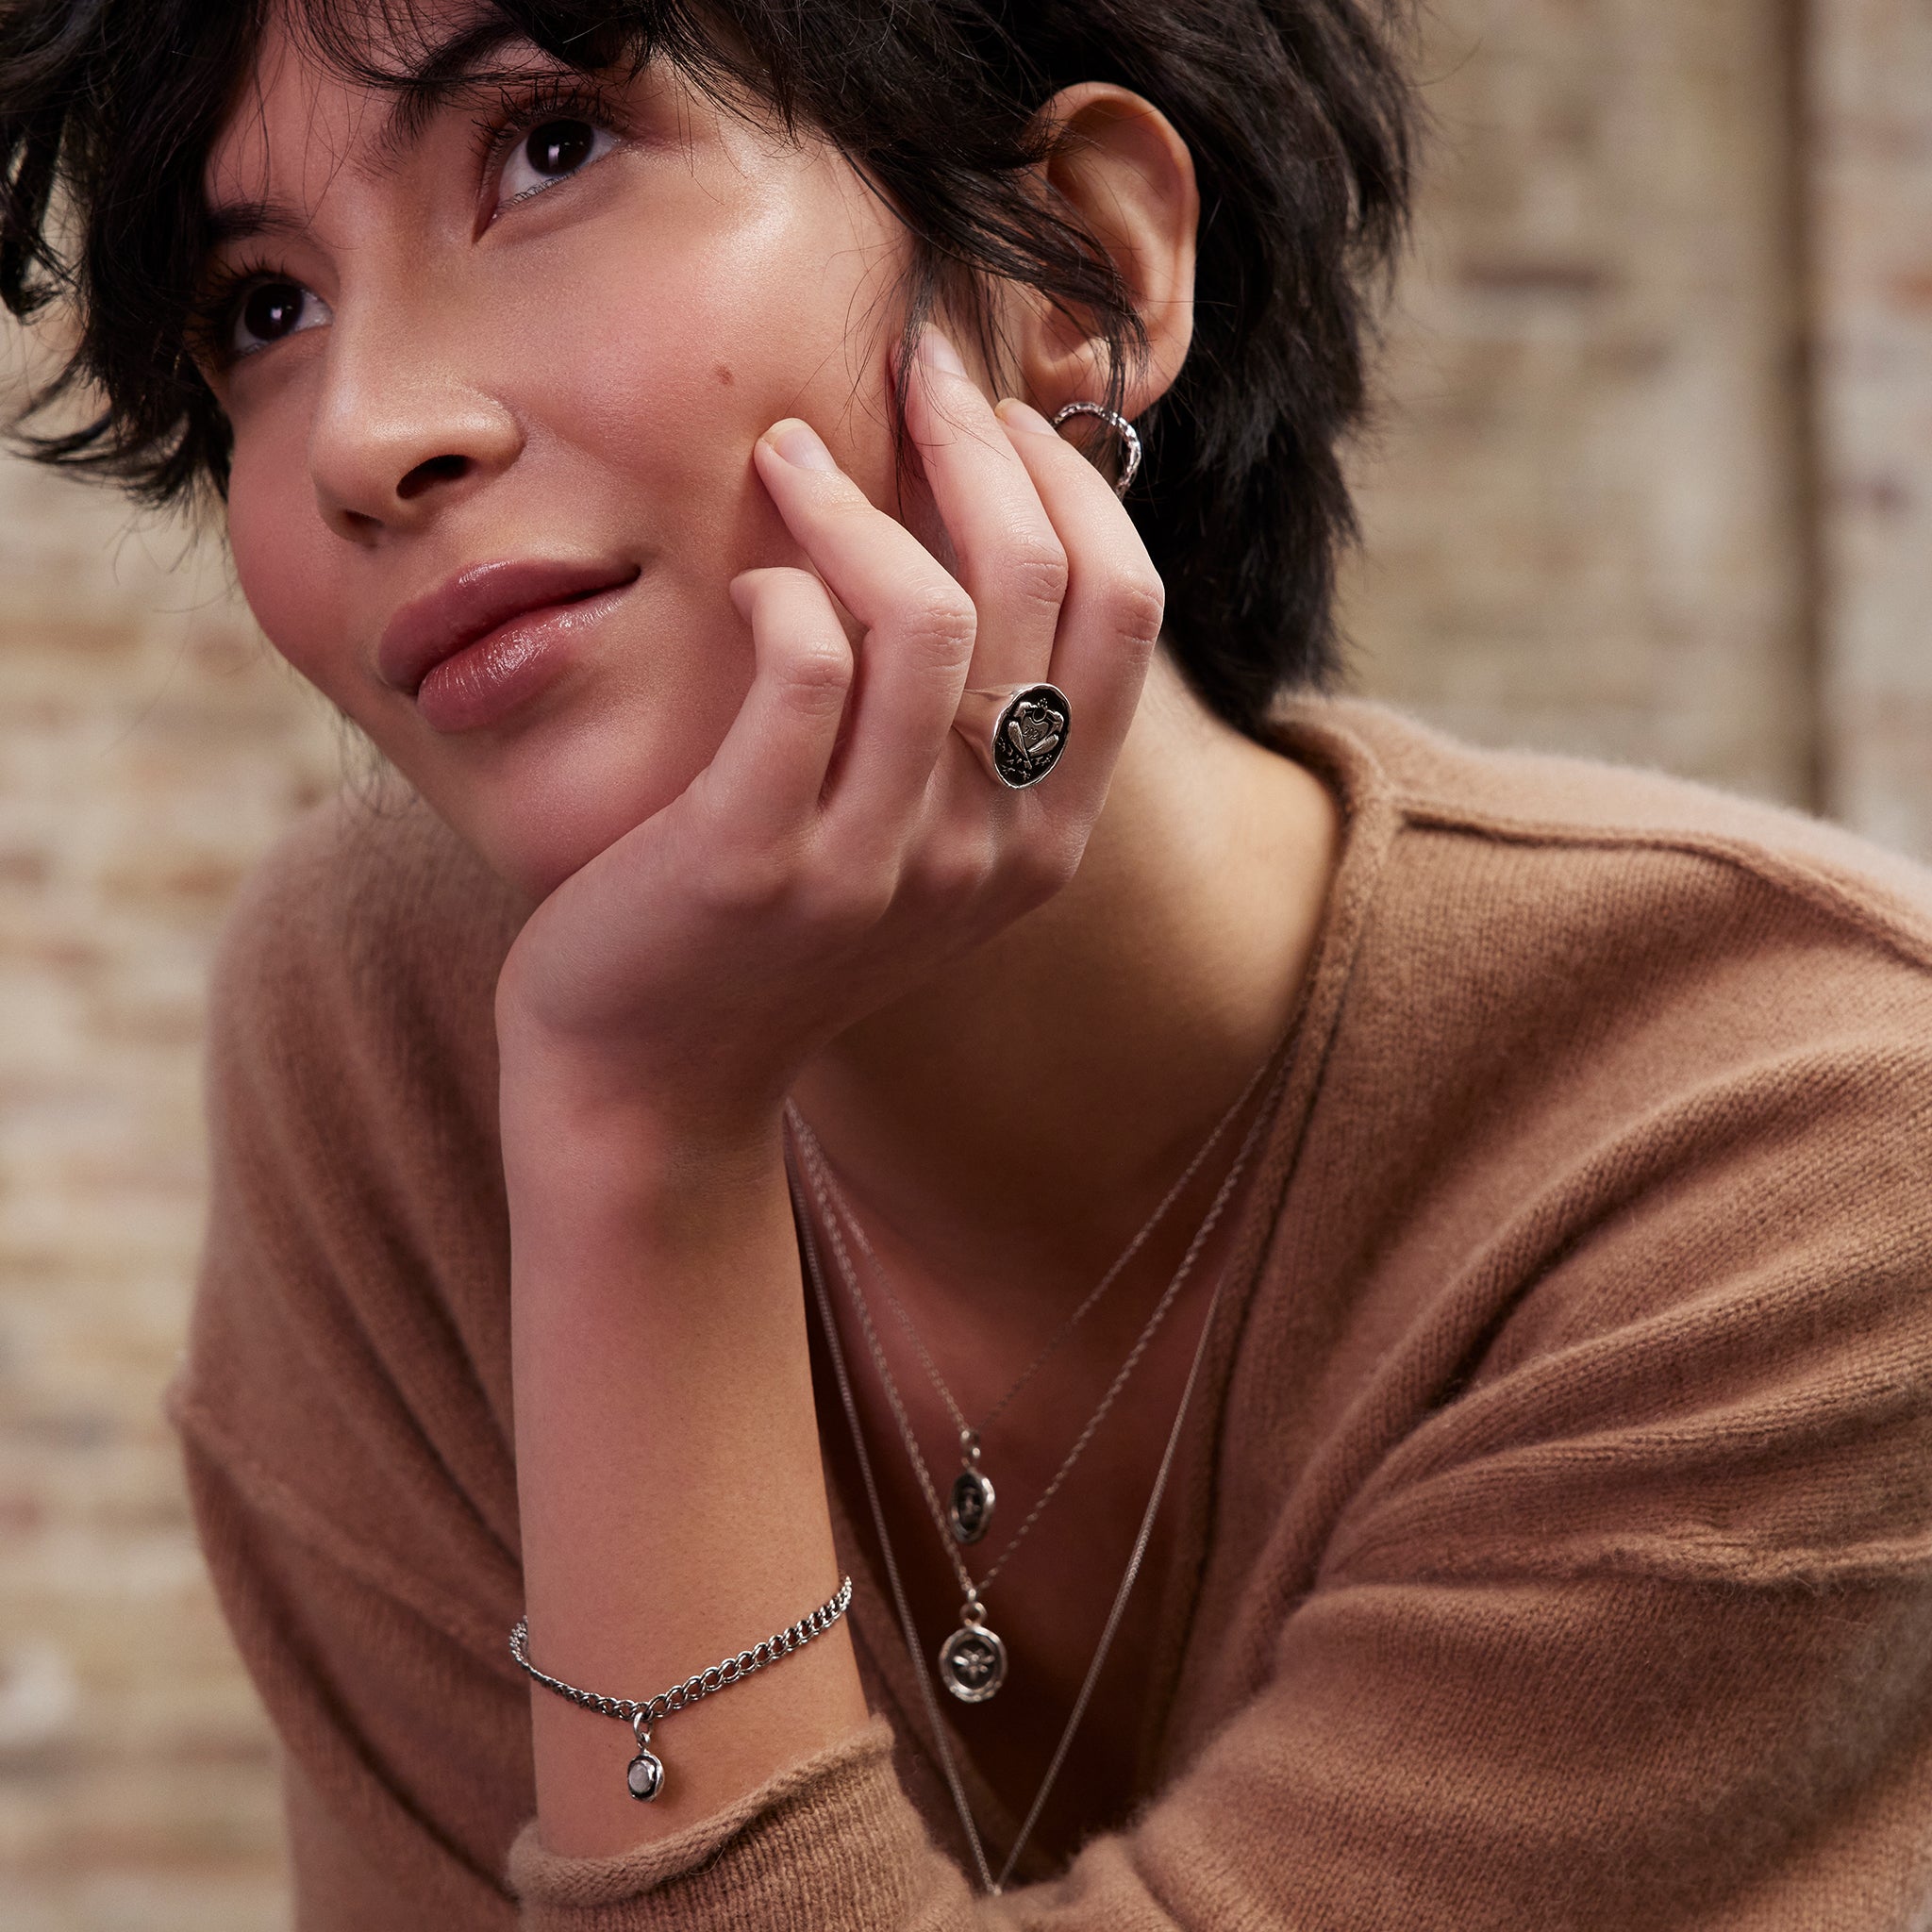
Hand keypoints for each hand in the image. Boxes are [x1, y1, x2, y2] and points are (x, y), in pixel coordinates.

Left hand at [494, 329, 1164, 1137]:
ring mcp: (883, 864)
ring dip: (853, 499)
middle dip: (972, 441)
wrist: (654, 1075)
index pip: (1125, 612)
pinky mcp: (762, 862)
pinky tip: (747, 584)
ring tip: (788, 456)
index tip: (993, 412)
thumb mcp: (911, 834)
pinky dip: (780, 591)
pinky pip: (804, 668)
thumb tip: (979, 513)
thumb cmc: (771, 925)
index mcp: (1050, 833)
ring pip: (923, 615)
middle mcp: (992, 852)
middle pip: (1040, 586)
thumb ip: (967, 719)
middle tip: (903, 365)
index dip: (1070, 484)